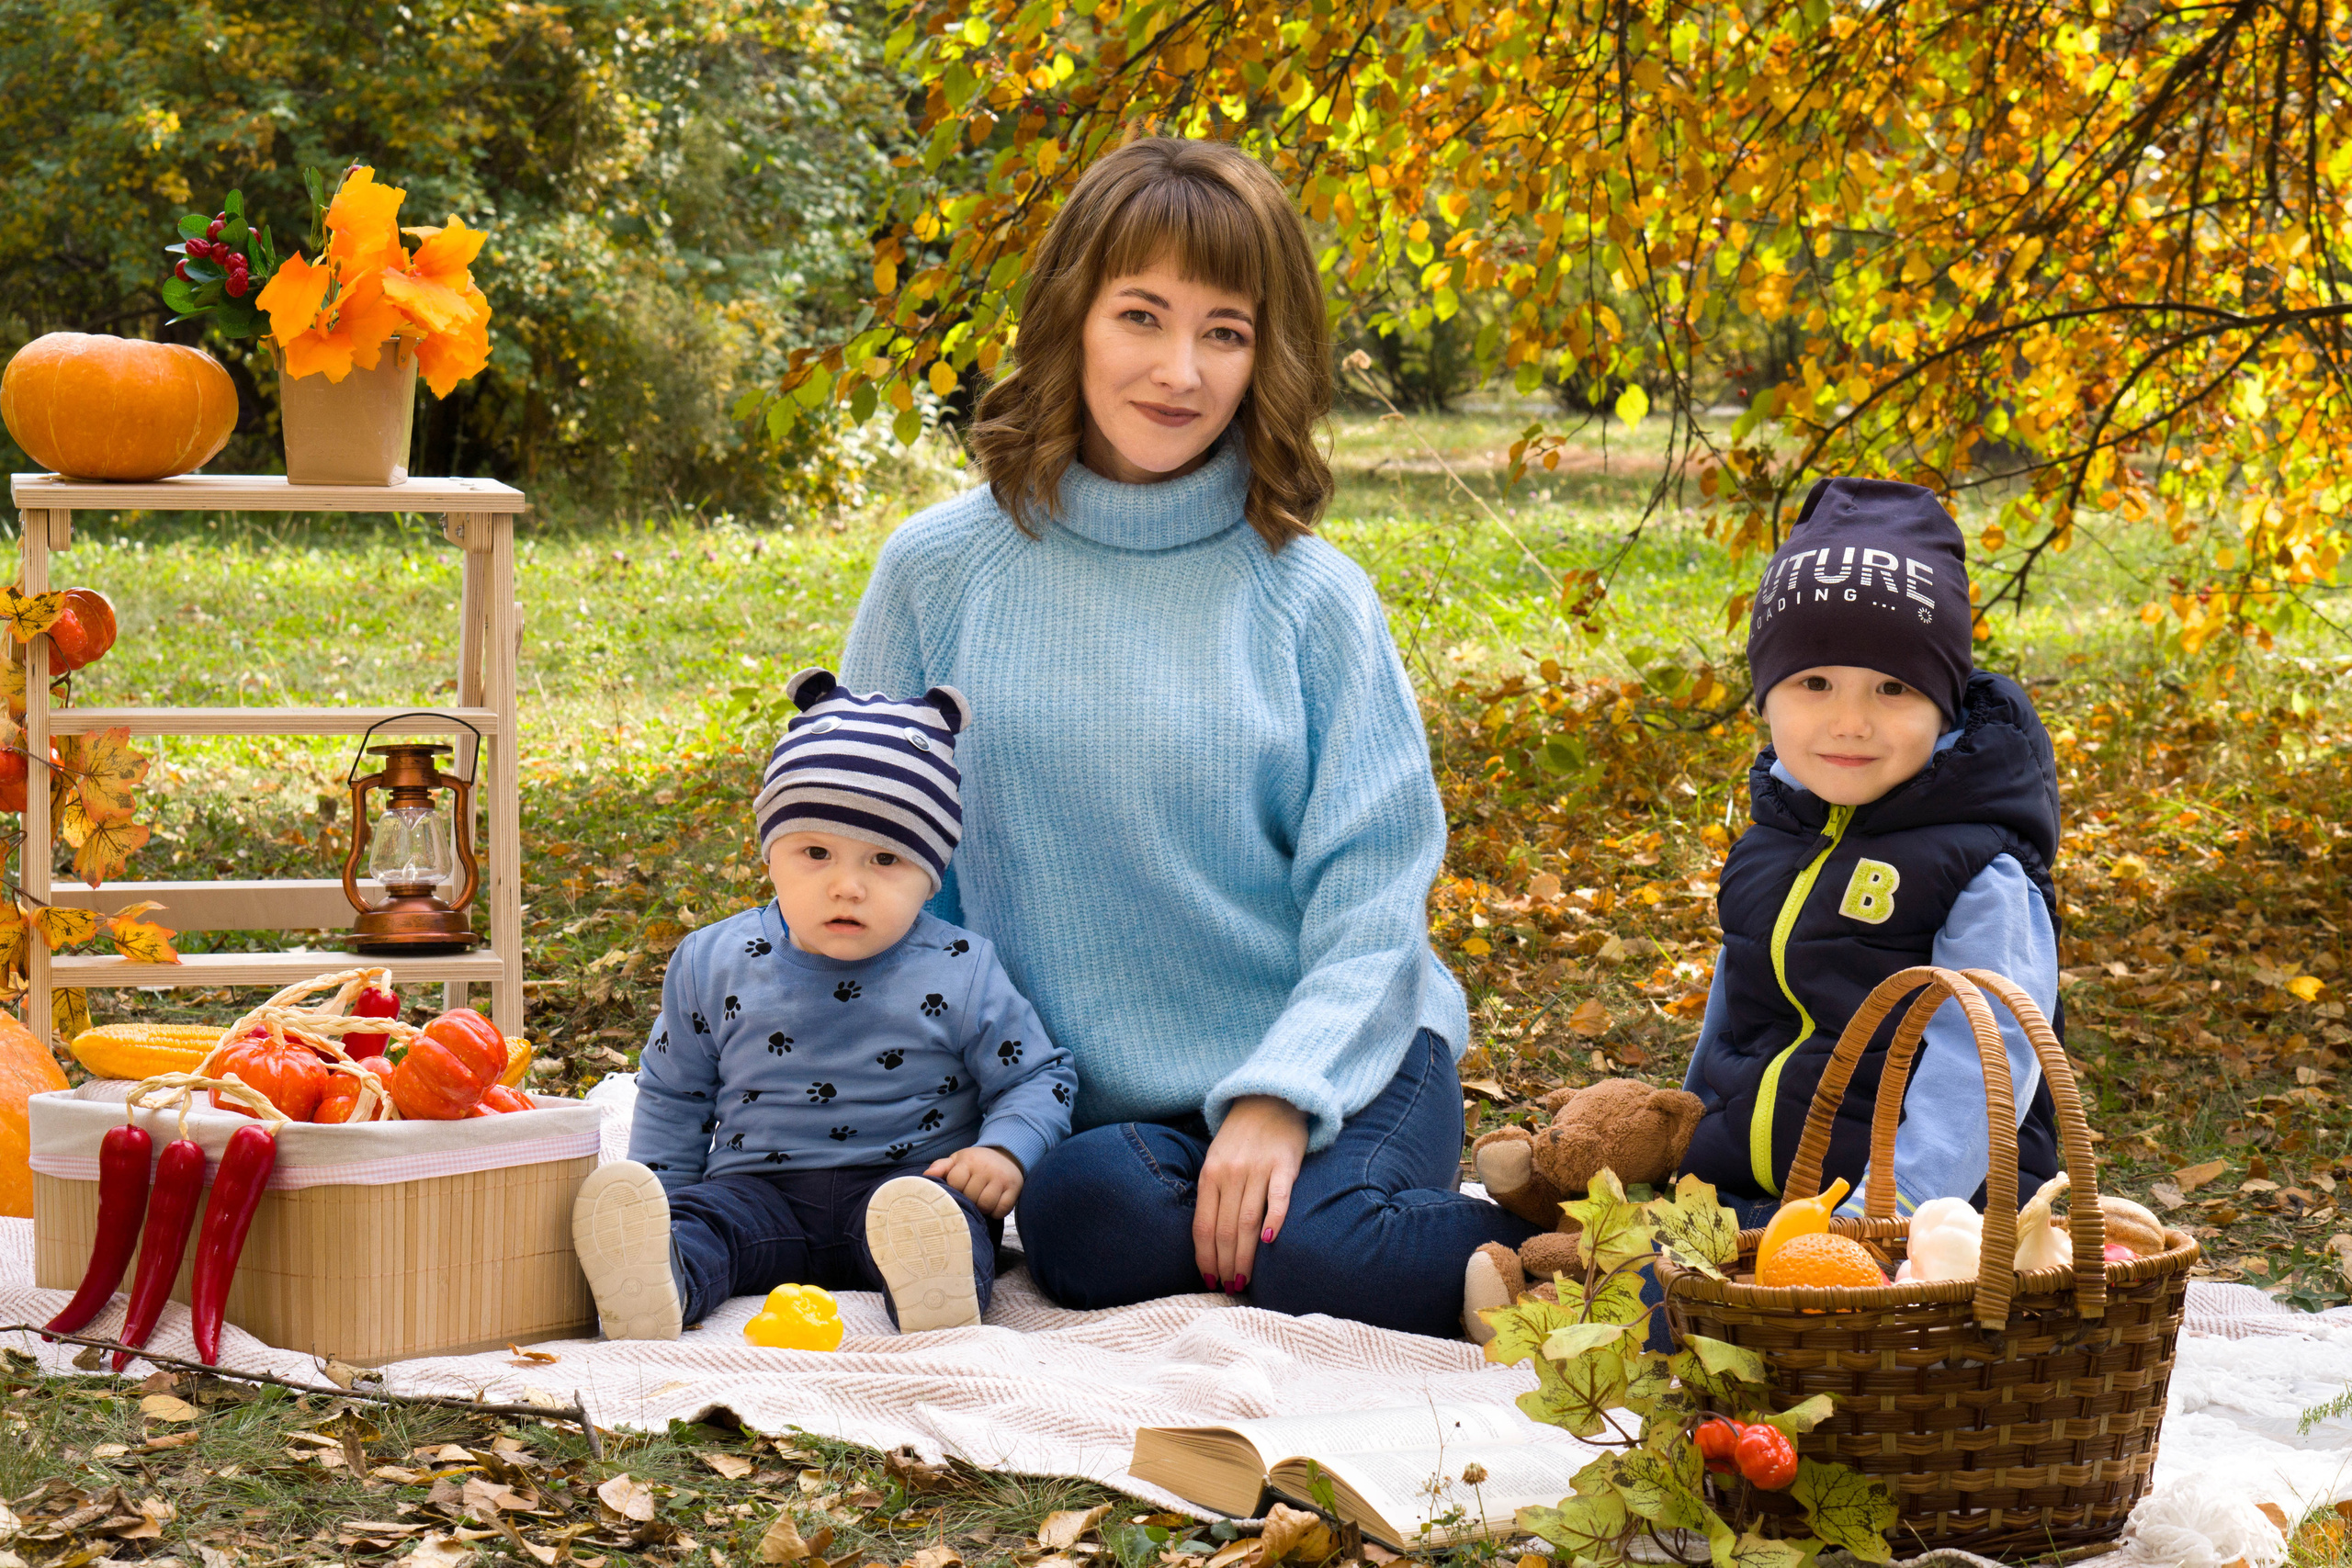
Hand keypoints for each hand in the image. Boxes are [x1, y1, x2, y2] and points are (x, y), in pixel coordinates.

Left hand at [923, 1145, 1023, 1218]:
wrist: (1006, 1155)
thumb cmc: (976, 1162)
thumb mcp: (958, 1160)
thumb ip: (941, 1167)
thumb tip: (926, 1176)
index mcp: (969, 1160)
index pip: (955, 1182)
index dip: (955, 1190)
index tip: (959, 1189)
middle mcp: (986, 1168)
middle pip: (970, 1196)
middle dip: (969, 1200)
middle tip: (971, 1196)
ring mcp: (1002, 1178)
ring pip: (985, 1205)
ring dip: (982, 1208)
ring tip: (981, 1201)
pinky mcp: (1015, 1188)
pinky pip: (1001, 1210)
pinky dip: (996, 1212)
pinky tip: (993, 1204)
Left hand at [1194, 1096, 1307, 1292]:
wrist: (1270, 1097)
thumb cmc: (1241, 1136)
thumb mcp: (1216, 1159)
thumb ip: (1212, 1193)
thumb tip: (1209, 1239)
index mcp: (1210, 1174)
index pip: (1203, 1226)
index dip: (1205, 1258)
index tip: (1210, 1279)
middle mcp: (1231, 1173)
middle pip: (1225, 1230)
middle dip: (1226, 1264)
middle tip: (1231, 1287)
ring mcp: (1258, 1168)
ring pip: (1248, 1221)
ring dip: (1246, 1256)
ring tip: (1246, 1279)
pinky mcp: (1284, 1164)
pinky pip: (1279, 1198)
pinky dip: (1274, 1221)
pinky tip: (1270, 1244)